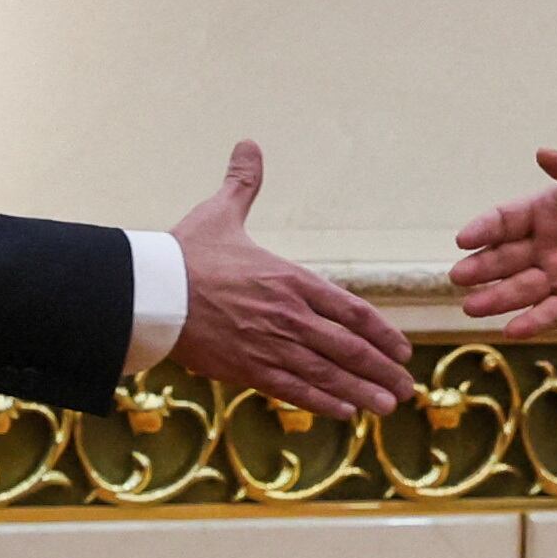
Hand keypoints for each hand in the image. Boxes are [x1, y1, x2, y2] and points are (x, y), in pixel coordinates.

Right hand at [170, 141, 415, 419]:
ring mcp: (269, 345)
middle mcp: (289, 315)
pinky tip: (345, 413)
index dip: (381, 332)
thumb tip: (248, 144)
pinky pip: (293, 389)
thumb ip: (242, 184)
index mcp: (290, 279)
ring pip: (327, 374)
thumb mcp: (220, 213)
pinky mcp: (246, 369)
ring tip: (388, 405)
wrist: (151, 291)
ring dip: (361, 391)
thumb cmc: (185, 252)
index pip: (351, 310)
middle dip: (381, 368)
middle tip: (405, 387)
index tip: (401, 348)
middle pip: (348, 348)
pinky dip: (323, 402)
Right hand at [449, 149, 556, 338]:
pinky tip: (512, 329)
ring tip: (472, 307)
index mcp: (546, 211)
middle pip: (505, 258)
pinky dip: (532, 322)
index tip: (463, 239)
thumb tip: (542, 152)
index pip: (505, 220)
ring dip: (496, 298)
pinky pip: (551, 314)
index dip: (484, 229)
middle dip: (481, 267)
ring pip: (521, 289)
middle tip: (459, 276)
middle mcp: (546, 245)